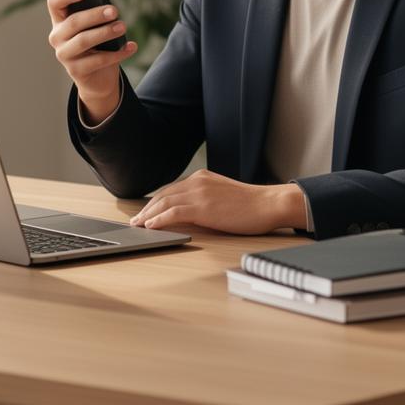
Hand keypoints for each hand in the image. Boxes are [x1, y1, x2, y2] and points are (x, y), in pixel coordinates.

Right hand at [46, 0, 137, 120]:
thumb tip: (109, 9)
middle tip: (114, 11)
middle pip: (73, 22)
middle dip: (95, 15)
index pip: (54, 2)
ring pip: (83, 40)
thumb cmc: (98, 44)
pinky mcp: (75, 71)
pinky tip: (131, 47)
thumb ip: (96, 16)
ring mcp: (64, 55)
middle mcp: (57, 36)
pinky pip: (98, 60)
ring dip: (105, 32)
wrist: (98, 78)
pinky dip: (117, 53)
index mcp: (59, 20)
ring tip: (123, 27)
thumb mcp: (95, 27)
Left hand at [129, 170, 306, 234]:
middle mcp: (197, 181)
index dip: (156, 201)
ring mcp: (199, 193)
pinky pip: (173, 212)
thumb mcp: (223, 196)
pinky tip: (150, 226)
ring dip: (148, 215)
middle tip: (136, 220)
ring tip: (138, 225)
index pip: (171, 189)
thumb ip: (205, 198)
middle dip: (148, 208)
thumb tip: (190, 212)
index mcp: (202, 178)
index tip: (146, 211)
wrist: (268, 204)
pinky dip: (158, 219)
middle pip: (164, 194)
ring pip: (165, 203)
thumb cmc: (251, 205)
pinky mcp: (202, 207)